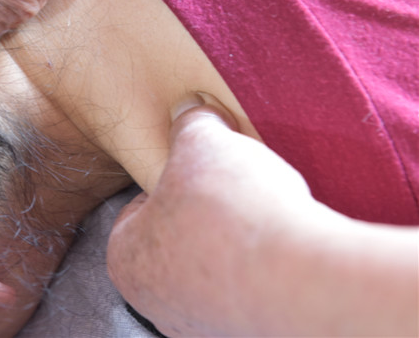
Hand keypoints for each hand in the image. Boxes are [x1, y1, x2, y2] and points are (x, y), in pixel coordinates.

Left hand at [106, 102, 317, 335]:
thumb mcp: (203, 143)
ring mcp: (199, 325)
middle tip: (232, 192)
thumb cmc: (232, 211)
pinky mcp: (243, 333)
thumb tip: (190, 109)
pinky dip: (260, 270)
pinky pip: (246, 291)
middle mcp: (154, 302)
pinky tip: (280, 248)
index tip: (202, 172)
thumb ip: (190, 124)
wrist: (299, 277)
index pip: (139, 209)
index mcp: (125, 259)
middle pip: (175, 240)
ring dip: (233, 243)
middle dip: (202, 214)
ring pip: (211, 269)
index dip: (173, 182)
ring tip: (260, 217)